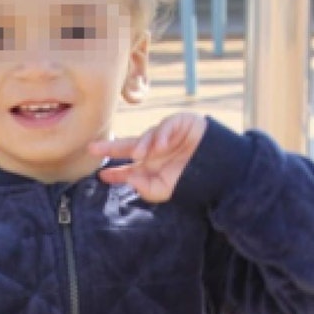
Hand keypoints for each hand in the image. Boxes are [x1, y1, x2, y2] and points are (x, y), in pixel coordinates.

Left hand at [88, 113, 207, 202]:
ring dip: (141, 145)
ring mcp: (165, 136)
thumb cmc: (192, 180)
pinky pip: (165, 126)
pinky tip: (160, 147)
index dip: (115, 171)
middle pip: (127, 146)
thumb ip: (146, 189)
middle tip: (92, 148)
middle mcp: (153, 150)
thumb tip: (130, 179)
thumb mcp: (165, 190)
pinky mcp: (178, 123)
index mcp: (150, 166)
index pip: (127, 168)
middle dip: (110, 148)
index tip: (102, 175)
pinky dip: (160, 136)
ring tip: (139, 155)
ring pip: (146, 136)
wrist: (221, 169)